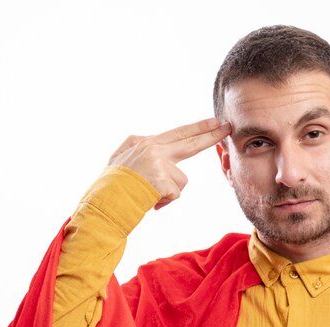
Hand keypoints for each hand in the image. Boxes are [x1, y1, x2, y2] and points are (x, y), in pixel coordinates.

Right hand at [108, 118, 230, 209]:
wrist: (102, 202)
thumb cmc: (111, 187)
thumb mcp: (122, 161)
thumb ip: (142, 153)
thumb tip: (161, 156)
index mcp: (144, 142)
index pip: (178, 134)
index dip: (198, 129)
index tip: (214, 122)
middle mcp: (152, 147)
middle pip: (190, 141)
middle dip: (211, 134)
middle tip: (227, 126)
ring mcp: (157, 162)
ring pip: (181, 180)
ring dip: (169, 192)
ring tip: (148, 194)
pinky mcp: (161, 178)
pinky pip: (175, 194)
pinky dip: (164, 202)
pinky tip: (149, 200)